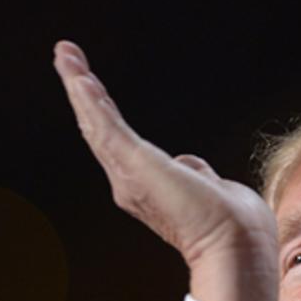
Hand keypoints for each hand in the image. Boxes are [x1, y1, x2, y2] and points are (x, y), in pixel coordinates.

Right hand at [52, 41, 278, 300]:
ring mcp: (129, 175)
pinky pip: (108, 126)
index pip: (117, 141)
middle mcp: (129, 183)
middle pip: (97, 127)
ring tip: (65, 55)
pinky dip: (91, 100)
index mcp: (147, 187)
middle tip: (64, 56)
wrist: (236, 246)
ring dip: (79, 86)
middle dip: (80, 90)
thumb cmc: (232, 226)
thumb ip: (195, 172)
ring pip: (96, 123)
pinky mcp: (135, 165)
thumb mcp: (211, 188)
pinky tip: (80, 77)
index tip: (88, 84)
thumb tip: (189, 163)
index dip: (101, 112)